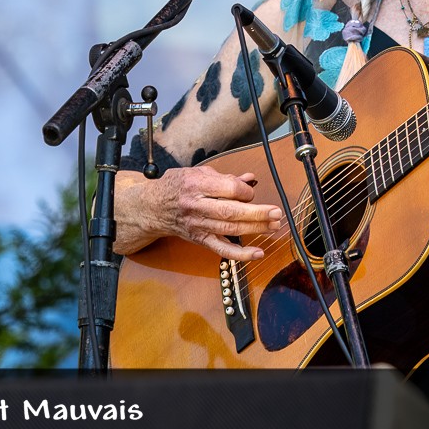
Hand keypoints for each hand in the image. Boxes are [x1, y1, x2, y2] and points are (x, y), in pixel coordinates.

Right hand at [120, 165, 282, 260]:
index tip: (250, 191)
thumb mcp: (197, 173)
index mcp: (195, 185)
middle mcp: (196, 206)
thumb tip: (250, 179)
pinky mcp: (200, 240)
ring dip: (255, 229)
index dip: (244, 190)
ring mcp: (198, 225)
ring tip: (274, 226)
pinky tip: (258, 253)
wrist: (152, 208)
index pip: (227, 188)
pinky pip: (222, 249)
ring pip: (230, 229)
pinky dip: (241, 254)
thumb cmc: (177, 187)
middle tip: (276, 212)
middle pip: (230, 211)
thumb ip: (224, 178)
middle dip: (257, 213)